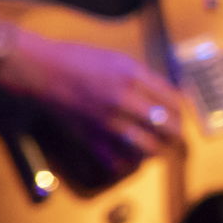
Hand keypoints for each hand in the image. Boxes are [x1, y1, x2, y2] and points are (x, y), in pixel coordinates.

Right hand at [0, 32, 184, 178]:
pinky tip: (130, 156)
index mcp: (133, 76)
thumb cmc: (77, 60)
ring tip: (156, 147)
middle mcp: (124, 100)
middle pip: (167, 126)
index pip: (173, 100)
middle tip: (174, 135)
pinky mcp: (90, 138)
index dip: (181, 110)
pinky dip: (128, 163)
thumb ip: (144, 77)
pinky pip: (118, 161)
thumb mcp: (118, 59)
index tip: (179, 114)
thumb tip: (168, 93)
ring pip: (149, 148)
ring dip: (156, 150)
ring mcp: (108, 122)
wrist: (41, 71)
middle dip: (175, 133)